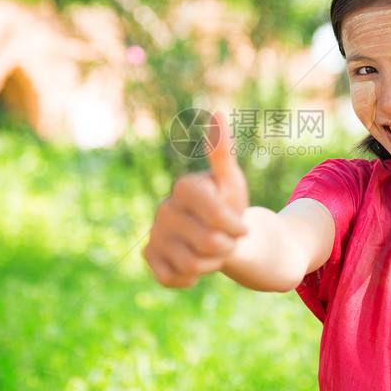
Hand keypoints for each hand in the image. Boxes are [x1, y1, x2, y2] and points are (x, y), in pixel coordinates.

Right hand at [144, 112, 248, 287]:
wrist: (220, 236)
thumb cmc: (229, 206)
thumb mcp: (232, 180)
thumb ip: (223, 150)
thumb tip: (216, 111)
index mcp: (184, 186)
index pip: (217, 217)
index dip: (236, 227)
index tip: (241, 225)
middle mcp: (163, 208)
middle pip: (207, 242)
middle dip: (226, 246)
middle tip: (226, 239)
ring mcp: (153, 233)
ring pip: (192, 264)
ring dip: (211, 264)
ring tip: (211, 251)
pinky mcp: (148, 257)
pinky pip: (172, 278)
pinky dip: (190, 278)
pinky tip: (194, 265)